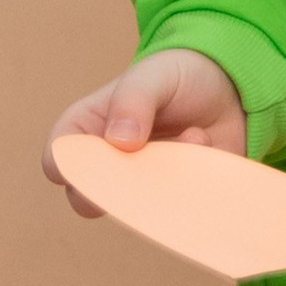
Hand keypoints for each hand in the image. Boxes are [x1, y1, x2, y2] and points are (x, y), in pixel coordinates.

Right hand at [46, 49, 245, 211]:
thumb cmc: (175, 77)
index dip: (67, 168)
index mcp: (87, 130)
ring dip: (163, 179)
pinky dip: (192, 181)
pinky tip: (204, 141)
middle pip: (87, 200)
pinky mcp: (176, 197)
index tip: (97, 159)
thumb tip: (119, 142)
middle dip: (116, 189)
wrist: (226, 88)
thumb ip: (133, 100)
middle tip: (148, 159)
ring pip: (135, 210)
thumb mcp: (153, 75)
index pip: (58, 160)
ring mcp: (142, 185)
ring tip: (191, 134)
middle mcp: (108, 164)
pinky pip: (176, 210)